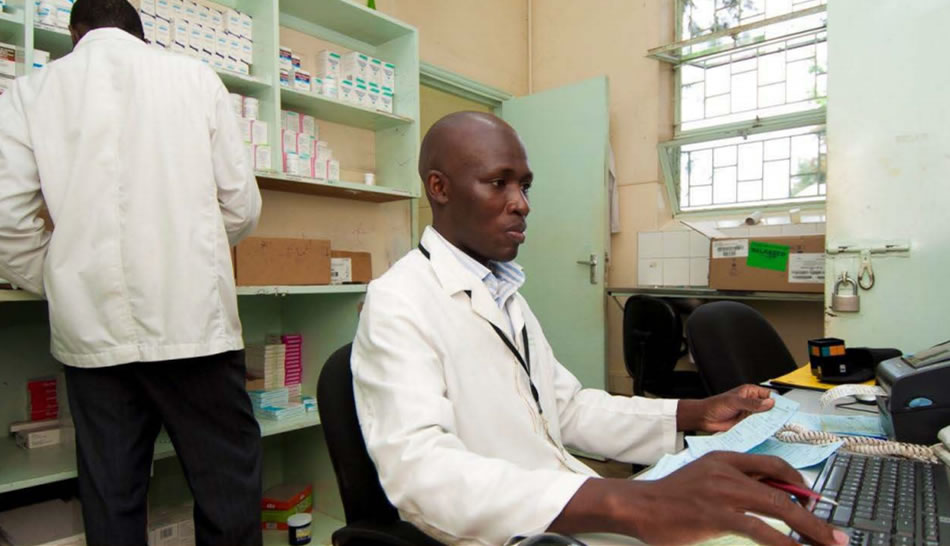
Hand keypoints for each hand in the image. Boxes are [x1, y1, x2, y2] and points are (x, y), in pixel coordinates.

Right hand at [549, 452, 848, 545]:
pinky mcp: (718, 514)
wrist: (638, 505)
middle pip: (785, 489)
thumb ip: (734, 483)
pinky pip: (761, 529)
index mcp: (725, 458)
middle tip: (836, 534)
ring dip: (810, 530)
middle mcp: (729, 471)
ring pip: (780, 508)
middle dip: (815, 514)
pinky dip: (784, 542)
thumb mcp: (704, 478)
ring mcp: (724, 492)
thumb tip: (768, 496)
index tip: (815, 501)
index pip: (775, 465)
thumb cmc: (670, 497)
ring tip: (830, 543)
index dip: (800, 483)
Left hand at [677, 384, 774, 432]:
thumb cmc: (715, 405)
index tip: (786, 408)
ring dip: (769, 422)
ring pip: (765, 418)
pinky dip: (762, 429)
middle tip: (783, 420)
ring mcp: (750, 414)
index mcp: (750, 392)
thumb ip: (752, 403)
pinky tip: (765, 432)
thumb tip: (769, 403)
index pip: (769, 395)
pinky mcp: (747, 424)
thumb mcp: (734, 402)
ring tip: (776, 427)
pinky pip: (758, 427)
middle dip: (776, 413)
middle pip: (769, 408)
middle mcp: (752, 403)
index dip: (778, 401)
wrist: (704, 418)